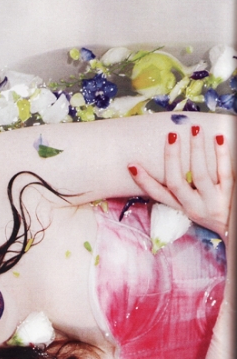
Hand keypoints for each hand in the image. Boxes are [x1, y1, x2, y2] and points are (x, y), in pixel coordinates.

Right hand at [129, 126, 233, 240]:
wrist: (236, 230)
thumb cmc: (216, 212)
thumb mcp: (196, 207)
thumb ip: (185, 191)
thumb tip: (173, 162)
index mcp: (183, 207)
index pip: (158, 195)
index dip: (144, 182)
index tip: (132, 165)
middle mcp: (195, 206)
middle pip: (176, 183)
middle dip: (171, 158)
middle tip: (171, 135)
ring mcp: (212, 201)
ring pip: (199, 175)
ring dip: (196, 150)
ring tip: (194, 129)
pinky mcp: (230, 195)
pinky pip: (224, 172)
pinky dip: (221, 154)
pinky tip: (219, 138)